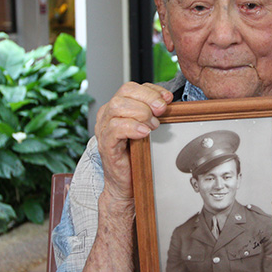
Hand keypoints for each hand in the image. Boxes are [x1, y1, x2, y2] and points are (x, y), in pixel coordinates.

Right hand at [94, 82, 172, 200]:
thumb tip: (167, 102)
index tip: (167, 99)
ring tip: (153, 126)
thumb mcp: (147, 129)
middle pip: (124, 92)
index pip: (131, 87)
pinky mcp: (105, 145)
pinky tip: (144, 133)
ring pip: (118, 106)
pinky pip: (115, 128)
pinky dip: (132, 127)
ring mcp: (103, 129)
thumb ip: (153, 114)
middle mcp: (107, 115)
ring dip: (141, 112)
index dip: (151, 90)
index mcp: (116, 108)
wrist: (126, 184)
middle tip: (162, 111)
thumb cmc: (136, 156)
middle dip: (148, 98)